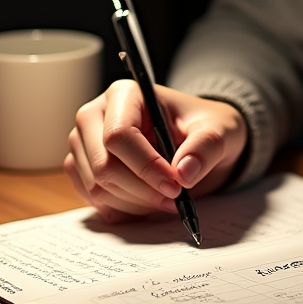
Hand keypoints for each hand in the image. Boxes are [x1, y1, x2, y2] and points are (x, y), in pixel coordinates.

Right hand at [64, 80, 247, 221]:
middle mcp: (95, 116)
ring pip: (97, 187)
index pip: (119, 135)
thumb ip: (206, 147)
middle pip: (104, 165)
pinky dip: (124, 209)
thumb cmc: (204, 126)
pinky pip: (94, 200)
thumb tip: (184, 173)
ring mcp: (84, 144)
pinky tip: (149, 201)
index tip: (175, 186)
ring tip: (166, 199)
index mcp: (124, 94)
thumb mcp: (219, 130)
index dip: (145, 166)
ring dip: (135, 203)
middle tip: (175, 198)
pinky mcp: (83, 169)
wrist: (196, 140)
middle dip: (142, 189)